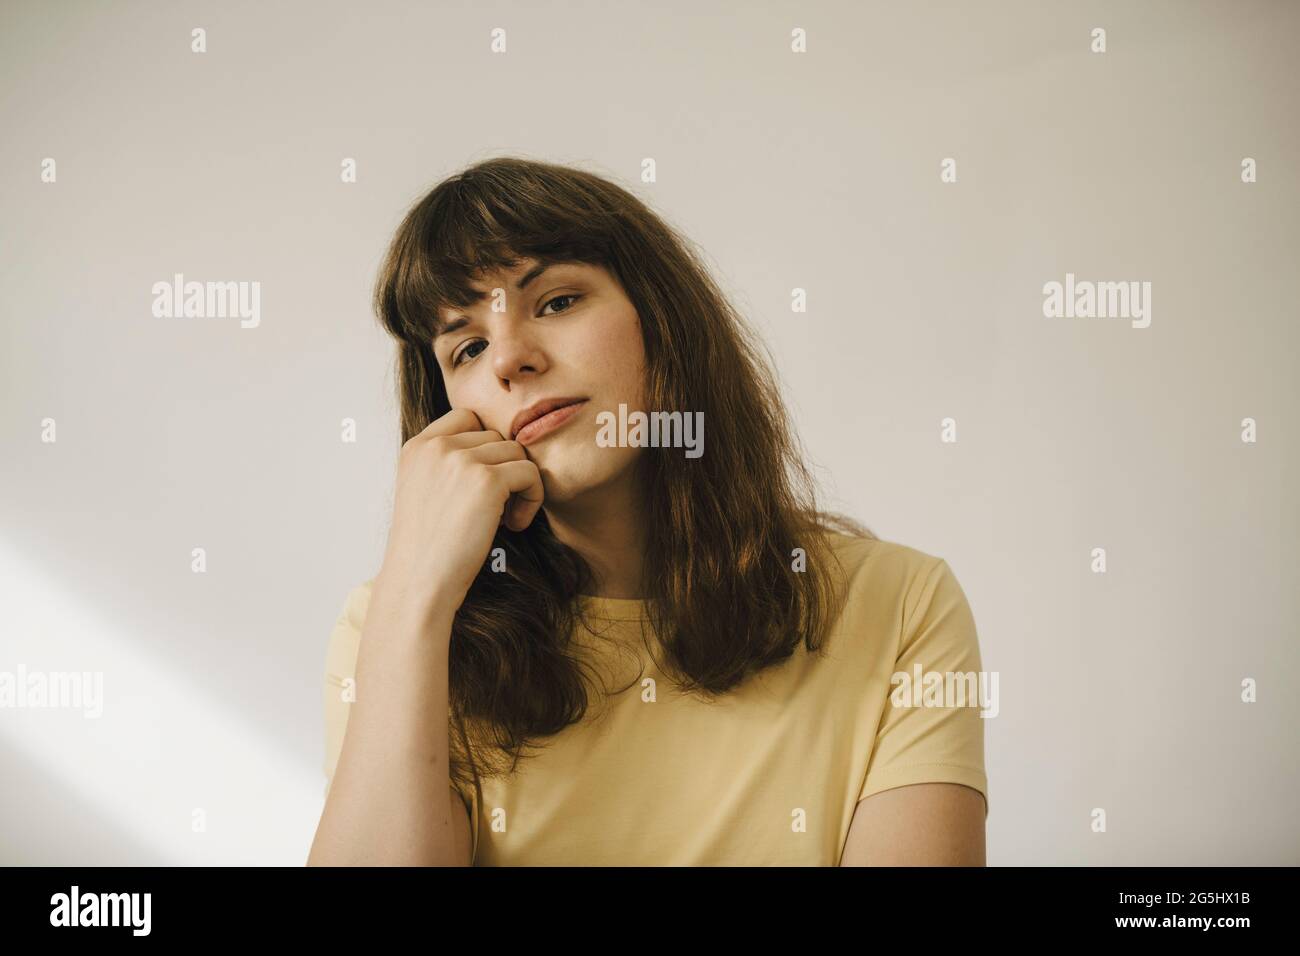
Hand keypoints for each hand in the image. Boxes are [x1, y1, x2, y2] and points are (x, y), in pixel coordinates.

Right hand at [379, 407, 543, 613]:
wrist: (419, 583)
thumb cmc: (428, 549)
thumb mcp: (424, 491)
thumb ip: (449, 463)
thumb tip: (501, 446)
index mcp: (417, 446)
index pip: (467, 416)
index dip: (484, 446)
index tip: (482, 484)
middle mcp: (436, 446)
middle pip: (496, 435)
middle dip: (503, 469)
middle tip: (497, 508)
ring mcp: (460, 459)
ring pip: (516, 452)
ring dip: (520, 484)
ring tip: (505, 518)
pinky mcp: (487, 480)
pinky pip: (530, 473)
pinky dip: (532, 499)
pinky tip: (514, 525)